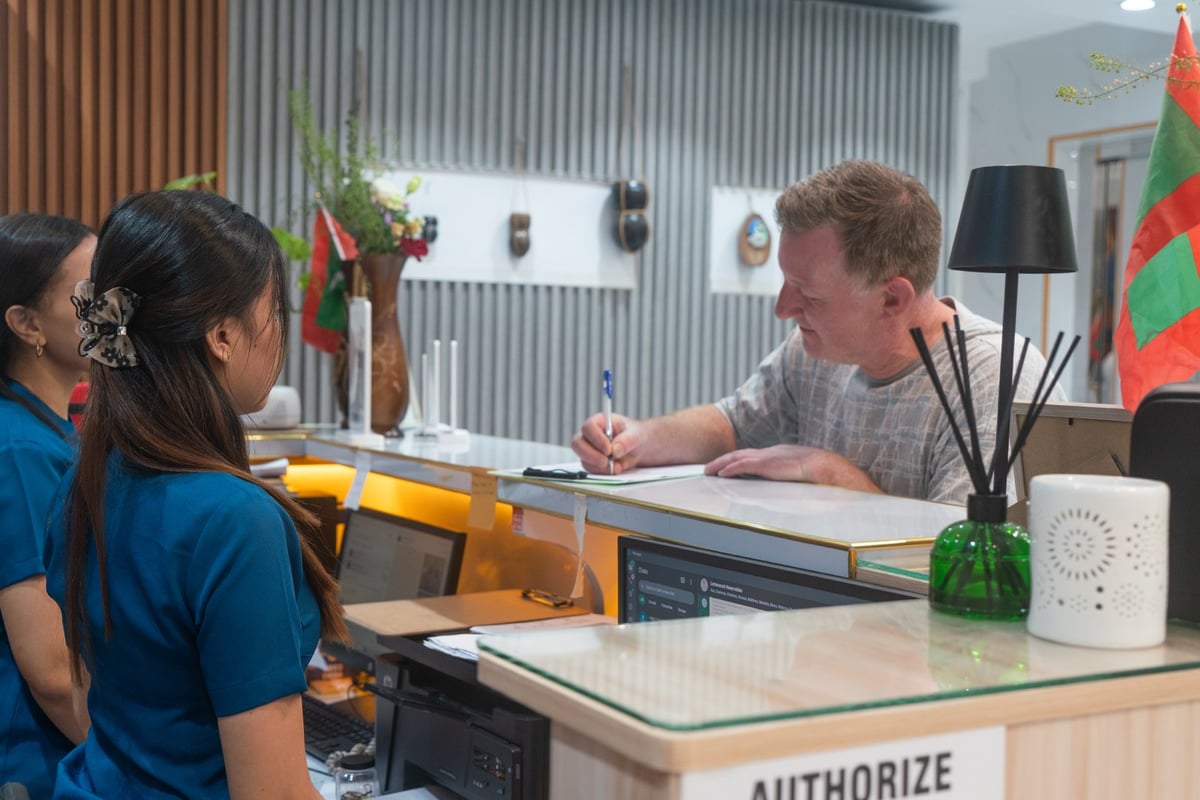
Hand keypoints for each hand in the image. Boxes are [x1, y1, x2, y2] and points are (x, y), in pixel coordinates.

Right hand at [572, 413, 638, 474]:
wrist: (639, 448)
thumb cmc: (635, 435)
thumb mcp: (636, 435)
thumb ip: (627, 440)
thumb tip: (615, 450)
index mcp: (599, 422)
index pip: (588, 428)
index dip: (596, 439)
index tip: (609, 450)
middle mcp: (590, 435)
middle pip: (577, 444)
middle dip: (591, 455)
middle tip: (606, 462)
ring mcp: (589, 449)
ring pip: (583, 458)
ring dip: (599, 466)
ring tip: (617, 466)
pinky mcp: (592, 462)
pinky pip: (590, 469)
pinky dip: (602, 472)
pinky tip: (616, 468)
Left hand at [704, 444, 879, 492]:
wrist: (827, 467)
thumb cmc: (819, 474)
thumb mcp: (799, 475)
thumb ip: (788, 479)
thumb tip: (785, 490)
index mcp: (778, 454)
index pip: (753, 456)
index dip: (738, 460)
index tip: (727, 466)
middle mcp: (771, 453)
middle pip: (740, 454)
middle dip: (723, 460)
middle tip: (710, 468)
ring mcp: (768, 457)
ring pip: (737, 458)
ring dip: (721, 464)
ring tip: (709, 471)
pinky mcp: (767, 464)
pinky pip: (743, 465)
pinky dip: (730, 469)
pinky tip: (721, 474)